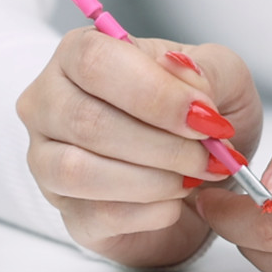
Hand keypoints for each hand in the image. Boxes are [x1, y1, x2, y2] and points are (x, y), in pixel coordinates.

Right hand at [16, 28, 262, 266]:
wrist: (205, 179)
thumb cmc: (199, 120)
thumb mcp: (223, 78)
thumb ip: (209, 68)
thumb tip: (182, 73)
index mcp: (79, 56)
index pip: (94, 61)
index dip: (153, 93)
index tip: (203, 117)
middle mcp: (50, 105)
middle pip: (87, 121)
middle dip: (162, 145)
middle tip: (209, 156)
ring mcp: (48, 163)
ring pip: (79, 172)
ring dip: (151, 180)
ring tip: (191, 179)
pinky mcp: (70, 215)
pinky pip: (97, 216)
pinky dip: (149, 212)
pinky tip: (174, 203)